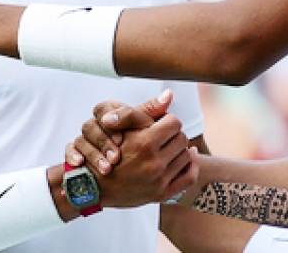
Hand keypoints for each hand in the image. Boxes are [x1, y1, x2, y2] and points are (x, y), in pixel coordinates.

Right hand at [65, 91, 197, 206]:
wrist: (95, 186)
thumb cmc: (107, 152)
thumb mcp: (123, 126)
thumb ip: (147, 109)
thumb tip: (169, 94)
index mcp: (145, 143)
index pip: (173, 122)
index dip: (167, 120)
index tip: (160, 123)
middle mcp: (154, 163)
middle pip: (181, 138)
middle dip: (174, 134)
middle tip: (164, 135)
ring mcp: (159, 180)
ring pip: (186, 155)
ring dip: (180, 149)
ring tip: (170, 146)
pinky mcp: (162, 194)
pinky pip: (189, 177)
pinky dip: (192, 165)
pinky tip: (187, 158)